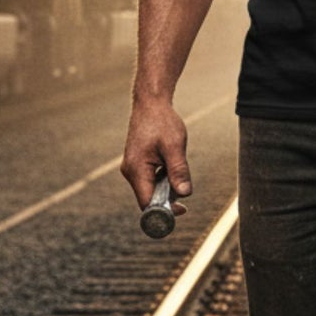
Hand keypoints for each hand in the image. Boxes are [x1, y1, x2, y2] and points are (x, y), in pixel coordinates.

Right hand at [121, 96, 191, 214]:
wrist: (151, 104)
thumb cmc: (162, 122)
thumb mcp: (175, 146)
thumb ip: (179, 171)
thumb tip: (185, 194)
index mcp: (136, 170)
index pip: (147, 203)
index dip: (164, 212)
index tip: (182, 210)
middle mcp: (130, 172)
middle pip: (149, 199)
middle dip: (168, 198)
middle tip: (184, 185)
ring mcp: (132, 169)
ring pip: (151, 190)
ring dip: (167, 186)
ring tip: (176, 164)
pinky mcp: (137, 164)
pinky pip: (150, 180)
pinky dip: (163, 178)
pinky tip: (170, 163)